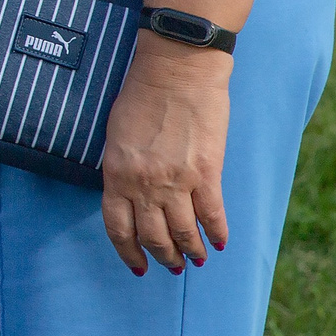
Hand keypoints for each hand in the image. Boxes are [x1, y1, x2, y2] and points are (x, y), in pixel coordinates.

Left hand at [100, 35, 232, 274]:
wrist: (176, 69)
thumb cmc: (141, 94)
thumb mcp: (116, 135)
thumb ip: (121, 169)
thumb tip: (129, 196)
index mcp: (116, 173)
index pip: (118, 227)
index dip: (128, 252)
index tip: (138, 266)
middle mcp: (144, 183)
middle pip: (153, 236)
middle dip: (163, 257)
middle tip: (172, 265)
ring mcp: (177, 180)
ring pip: (184, 233)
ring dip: (191, 251)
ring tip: (196, 259)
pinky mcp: (207, 172)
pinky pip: (212, 214)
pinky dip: (217, 233)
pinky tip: (219, 243)